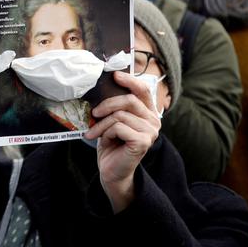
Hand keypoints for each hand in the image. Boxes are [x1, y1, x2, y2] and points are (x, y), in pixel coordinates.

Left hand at [85, 70, 161, 212]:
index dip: (130, 80)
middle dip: (107, 104)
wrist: (111, 170)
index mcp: (148, 113)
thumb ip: (115, 106)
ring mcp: (151, 131)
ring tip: (94, 132)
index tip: (114, 76)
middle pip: (129, 100)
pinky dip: (106, 133)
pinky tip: (105, 141)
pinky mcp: (143, 141)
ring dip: (102, 124)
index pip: (143, 90)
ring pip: (120, 115)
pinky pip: (118, 127)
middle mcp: (154, 121)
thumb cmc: (111, 144)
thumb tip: (104, 87)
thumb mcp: (112, 121)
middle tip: (93, 113)